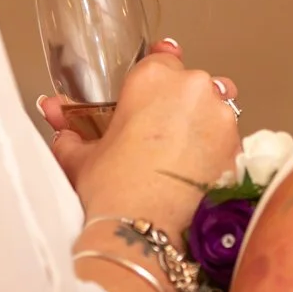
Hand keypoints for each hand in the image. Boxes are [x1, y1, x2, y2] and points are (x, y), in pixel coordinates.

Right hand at [42, 40, 240, 240]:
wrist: (143, 232)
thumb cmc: (112, 190)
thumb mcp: (82, 156)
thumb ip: (69, 129)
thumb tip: (53, 113)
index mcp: (153, 77)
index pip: (162, 59)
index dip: (156, 80)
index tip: (152, 95)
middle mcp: (194, 88)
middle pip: (192, 84)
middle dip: (179, 104)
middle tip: (158, 134)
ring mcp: (222, 117)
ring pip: (217, 108)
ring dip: (202, 124)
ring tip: (179, 155)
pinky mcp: (238, 148)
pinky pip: (229, 140)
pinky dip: (216, 151)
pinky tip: (195, 172)